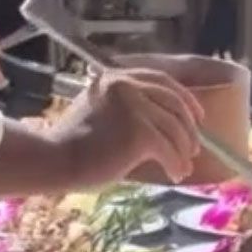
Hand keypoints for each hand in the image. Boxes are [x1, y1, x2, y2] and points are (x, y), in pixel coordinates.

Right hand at [53, 67, 202, 185]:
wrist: (54, 159)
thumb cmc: (73, 144)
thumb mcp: (100, 110)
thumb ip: (125, 106)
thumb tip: (163, 122)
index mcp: (116, 77)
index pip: (161, 80)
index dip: (184, 98)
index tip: (196, 115)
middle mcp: (126, 85)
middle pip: (174, 102)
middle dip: (189, 127)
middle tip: (195, 147)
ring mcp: (134, 106)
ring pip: (174, 128)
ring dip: (183, 150)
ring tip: (183, 166)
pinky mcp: (139, 132)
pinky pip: (168, 149)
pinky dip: (175, 163)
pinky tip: (175, 174)